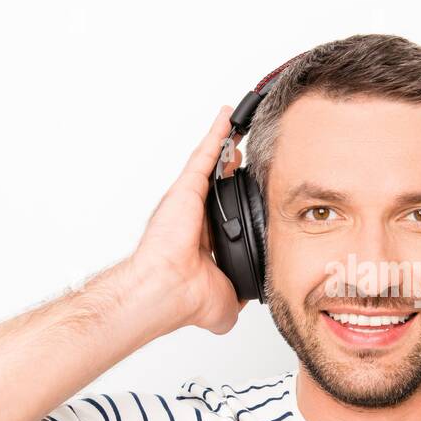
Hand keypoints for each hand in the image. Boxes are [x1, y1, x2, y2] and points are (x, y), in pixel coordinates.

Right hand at [128, 106, 249, 335]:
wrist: (168, 290)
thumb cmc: (185, 299)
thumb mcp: (226, 303)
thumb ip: (239, 295)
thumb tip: (250, 300)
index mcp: (202, 242)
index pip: (224, 215)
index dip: (238, 204)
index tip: (251, 192)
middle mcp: (194, 218)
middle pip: (219, 185)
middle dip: (232, 168)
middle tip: (248, 154)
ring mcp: (190, 201)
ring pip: (211, 164)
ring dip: (225, 145)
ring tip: (241, 125)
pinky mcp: (187, 188)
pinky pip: (205, 154)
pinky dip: (217, 133)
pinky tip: (229, 117)